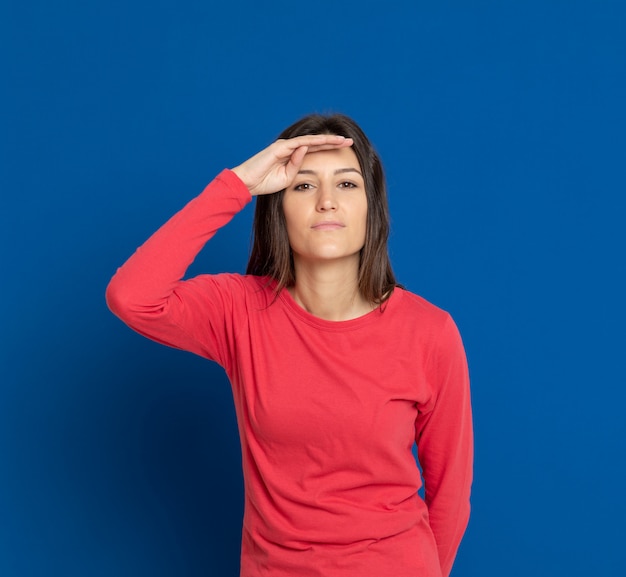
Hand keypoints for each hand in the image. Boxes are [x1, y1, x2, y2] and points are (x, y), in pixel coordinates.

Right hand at [231, 135, 353, 195]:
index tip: (346, 150)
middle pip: (316, 143)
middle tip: (350, 141)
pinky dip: (312, 142)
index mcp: (293, 156)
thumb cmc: (265, 183)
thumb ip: (297, 168)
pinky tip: (325, 141)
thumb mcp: (287, 179)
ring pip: (311, 140)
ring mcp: (285, 146)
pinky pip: (299, 143)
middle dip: (333, 142)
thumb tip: (306, 155)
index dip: (330, 149)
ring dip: (327, 140)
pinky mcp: (279, 147)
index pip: (315, 150)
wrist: (248, 183)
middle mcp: (290, 148)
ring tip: (342, 140)